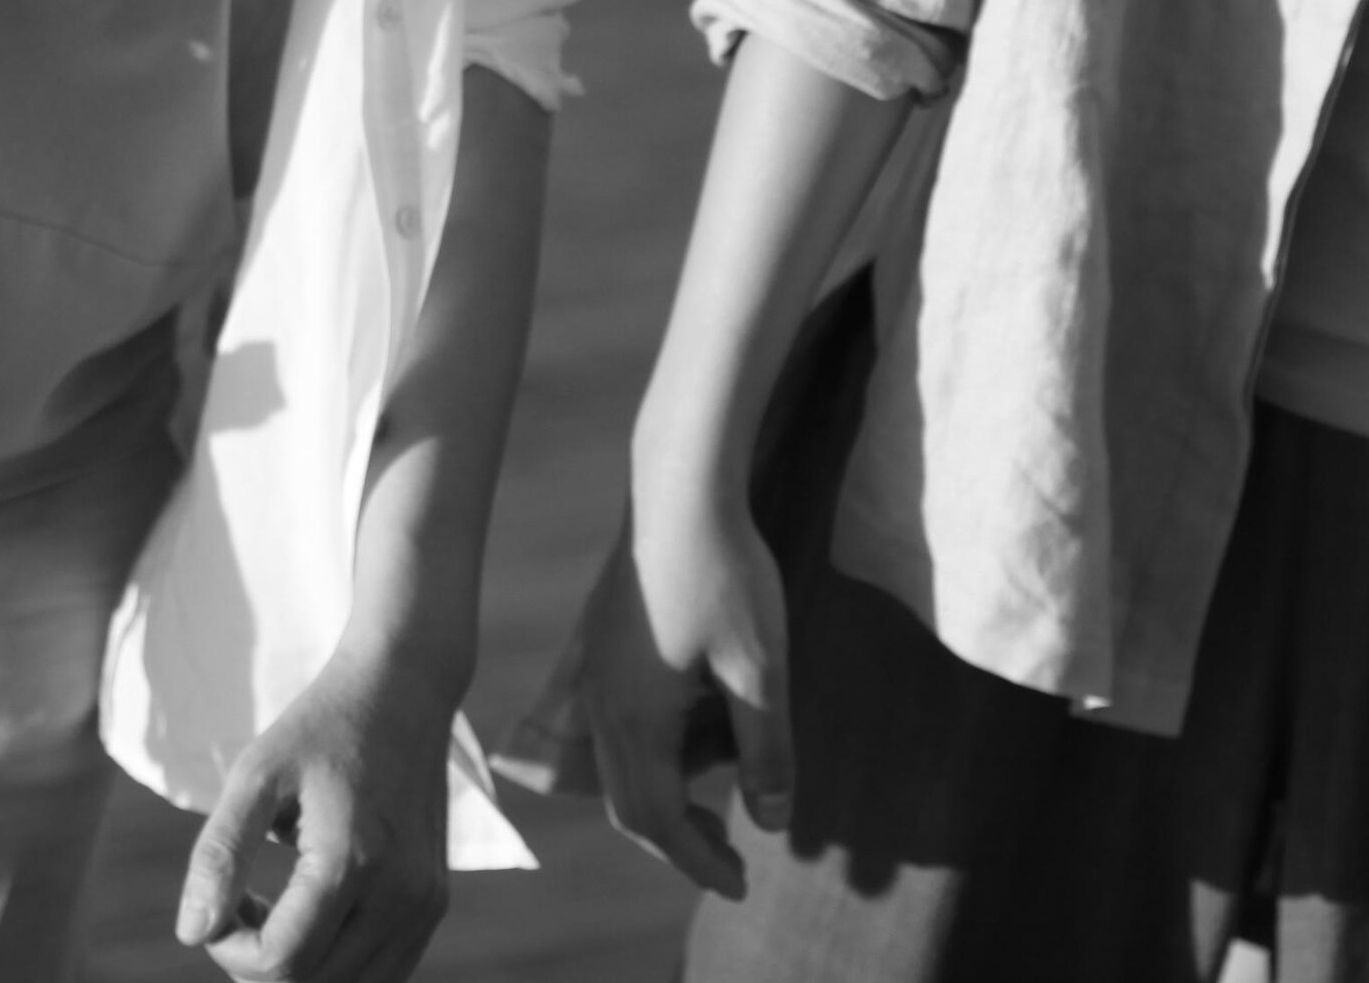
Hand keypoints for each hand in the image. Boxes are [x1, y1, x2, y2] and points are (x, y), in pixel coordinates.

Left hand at [176, 648, 457, 982]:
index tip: (219, 902)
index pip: (279, 963)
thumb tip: (191, 934)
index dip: (230, 951)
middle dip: (258, 962)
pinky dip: (334, 964)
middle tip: (240, 902)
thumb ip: (220, 855)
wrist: (404, 689)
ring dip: (298, 968)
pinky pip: (379, 973)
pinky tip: (310, 913)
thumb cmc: (321, 726)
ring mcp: (424, 905)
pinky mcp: (434, 905)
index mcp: (351, 860)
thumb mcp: (256, 774)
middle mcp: (400, 895)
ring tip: (273, 907)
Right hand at [579, 487, 794, 897]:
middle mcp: (603, 705)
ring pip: (620, 765)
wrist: (679, 485)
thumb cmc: (724, 571)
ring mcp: (596, 675)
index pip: (658, 821)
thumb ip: (767, 749)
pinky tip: (689, 728)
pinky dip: (653, 749)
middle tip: (732, 855)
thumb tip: (772, 821)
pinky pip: (615, 725)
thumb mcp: (761, 666)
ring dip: (670, 788)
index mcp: (635, 719)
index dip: (698, 860)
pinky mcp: (601, 647)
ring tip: (727, 776)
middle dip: (681, 838)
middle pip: (630, 803)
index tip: (740, 884)